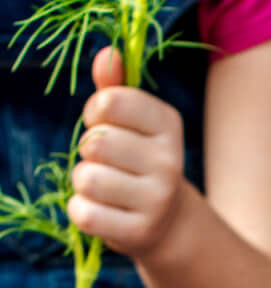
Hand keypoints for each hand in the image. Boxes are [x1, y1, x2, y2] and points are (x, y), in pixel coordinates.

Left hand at [69, 47, 189, 259]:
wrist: (166, 224)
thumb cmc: (136, 161)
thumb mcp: (130, 124)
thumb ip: (114, 89)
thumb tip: (107, 54)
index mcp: (169, 128)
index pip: (111, 102)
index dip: (96, 113)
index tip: (108, 126)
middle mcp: (170, 165)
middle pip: (96, 142)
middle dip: (89, 150)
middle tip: (107, 163)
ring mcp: (157, 202)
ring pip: (88, 179)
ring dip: (84, 182)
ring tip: (105, 188)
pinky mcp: (139, 233)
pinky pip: (85, 213)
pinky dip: (83, 211)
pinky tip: (102, 211)